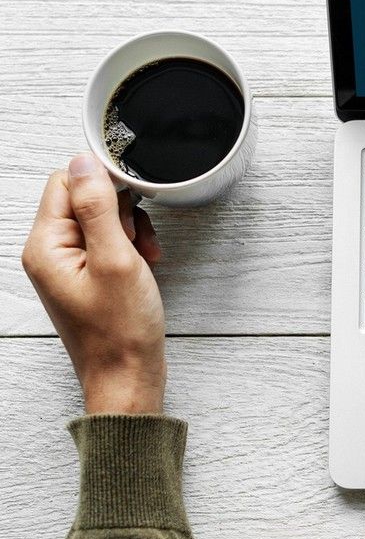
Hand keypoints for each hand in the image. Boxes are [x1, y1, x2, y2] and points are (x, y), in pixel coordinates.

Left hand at [22, 153, 164, 414]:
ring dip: (130, 228)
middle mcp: (50, 253)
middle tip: (136, 239)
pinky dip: (131, 246)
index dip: (103, 183)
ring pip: (101, 219)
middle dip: (120, 211)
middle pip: (84, 199)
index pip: (66, 183)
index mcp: (46, 246)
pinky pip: (108, 242)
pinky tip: (144, 263)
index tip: (133, 198)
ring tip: (143, 256)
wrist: (129, 377)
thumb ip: (97, 207)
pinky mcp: (88, 276)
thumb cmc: (121, 330)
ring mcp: (69, 265)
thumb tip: (84, 161)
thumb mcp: (115, 259)